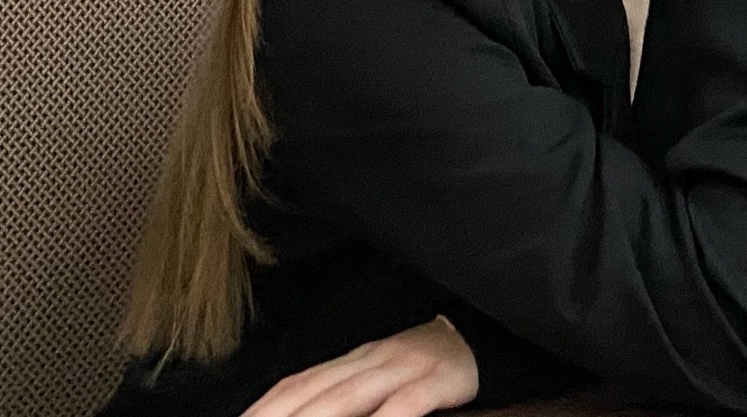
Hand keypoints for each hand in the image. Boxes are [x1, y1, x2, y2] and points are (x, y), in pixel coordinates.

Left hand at [243, 315, 476, 416]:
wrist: (482, 336)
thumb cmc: (422, 368)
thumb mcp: (378, 378)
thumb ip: (341, 396)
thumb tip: (299, 410)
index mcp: (353, 361)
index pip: (298, 383)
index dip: (264, 407)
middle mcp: (372, 360)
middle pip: (315, 391)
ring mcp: (406, 367)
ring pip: (352, 396)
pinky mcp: (440, 379)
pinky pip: (409, 403)